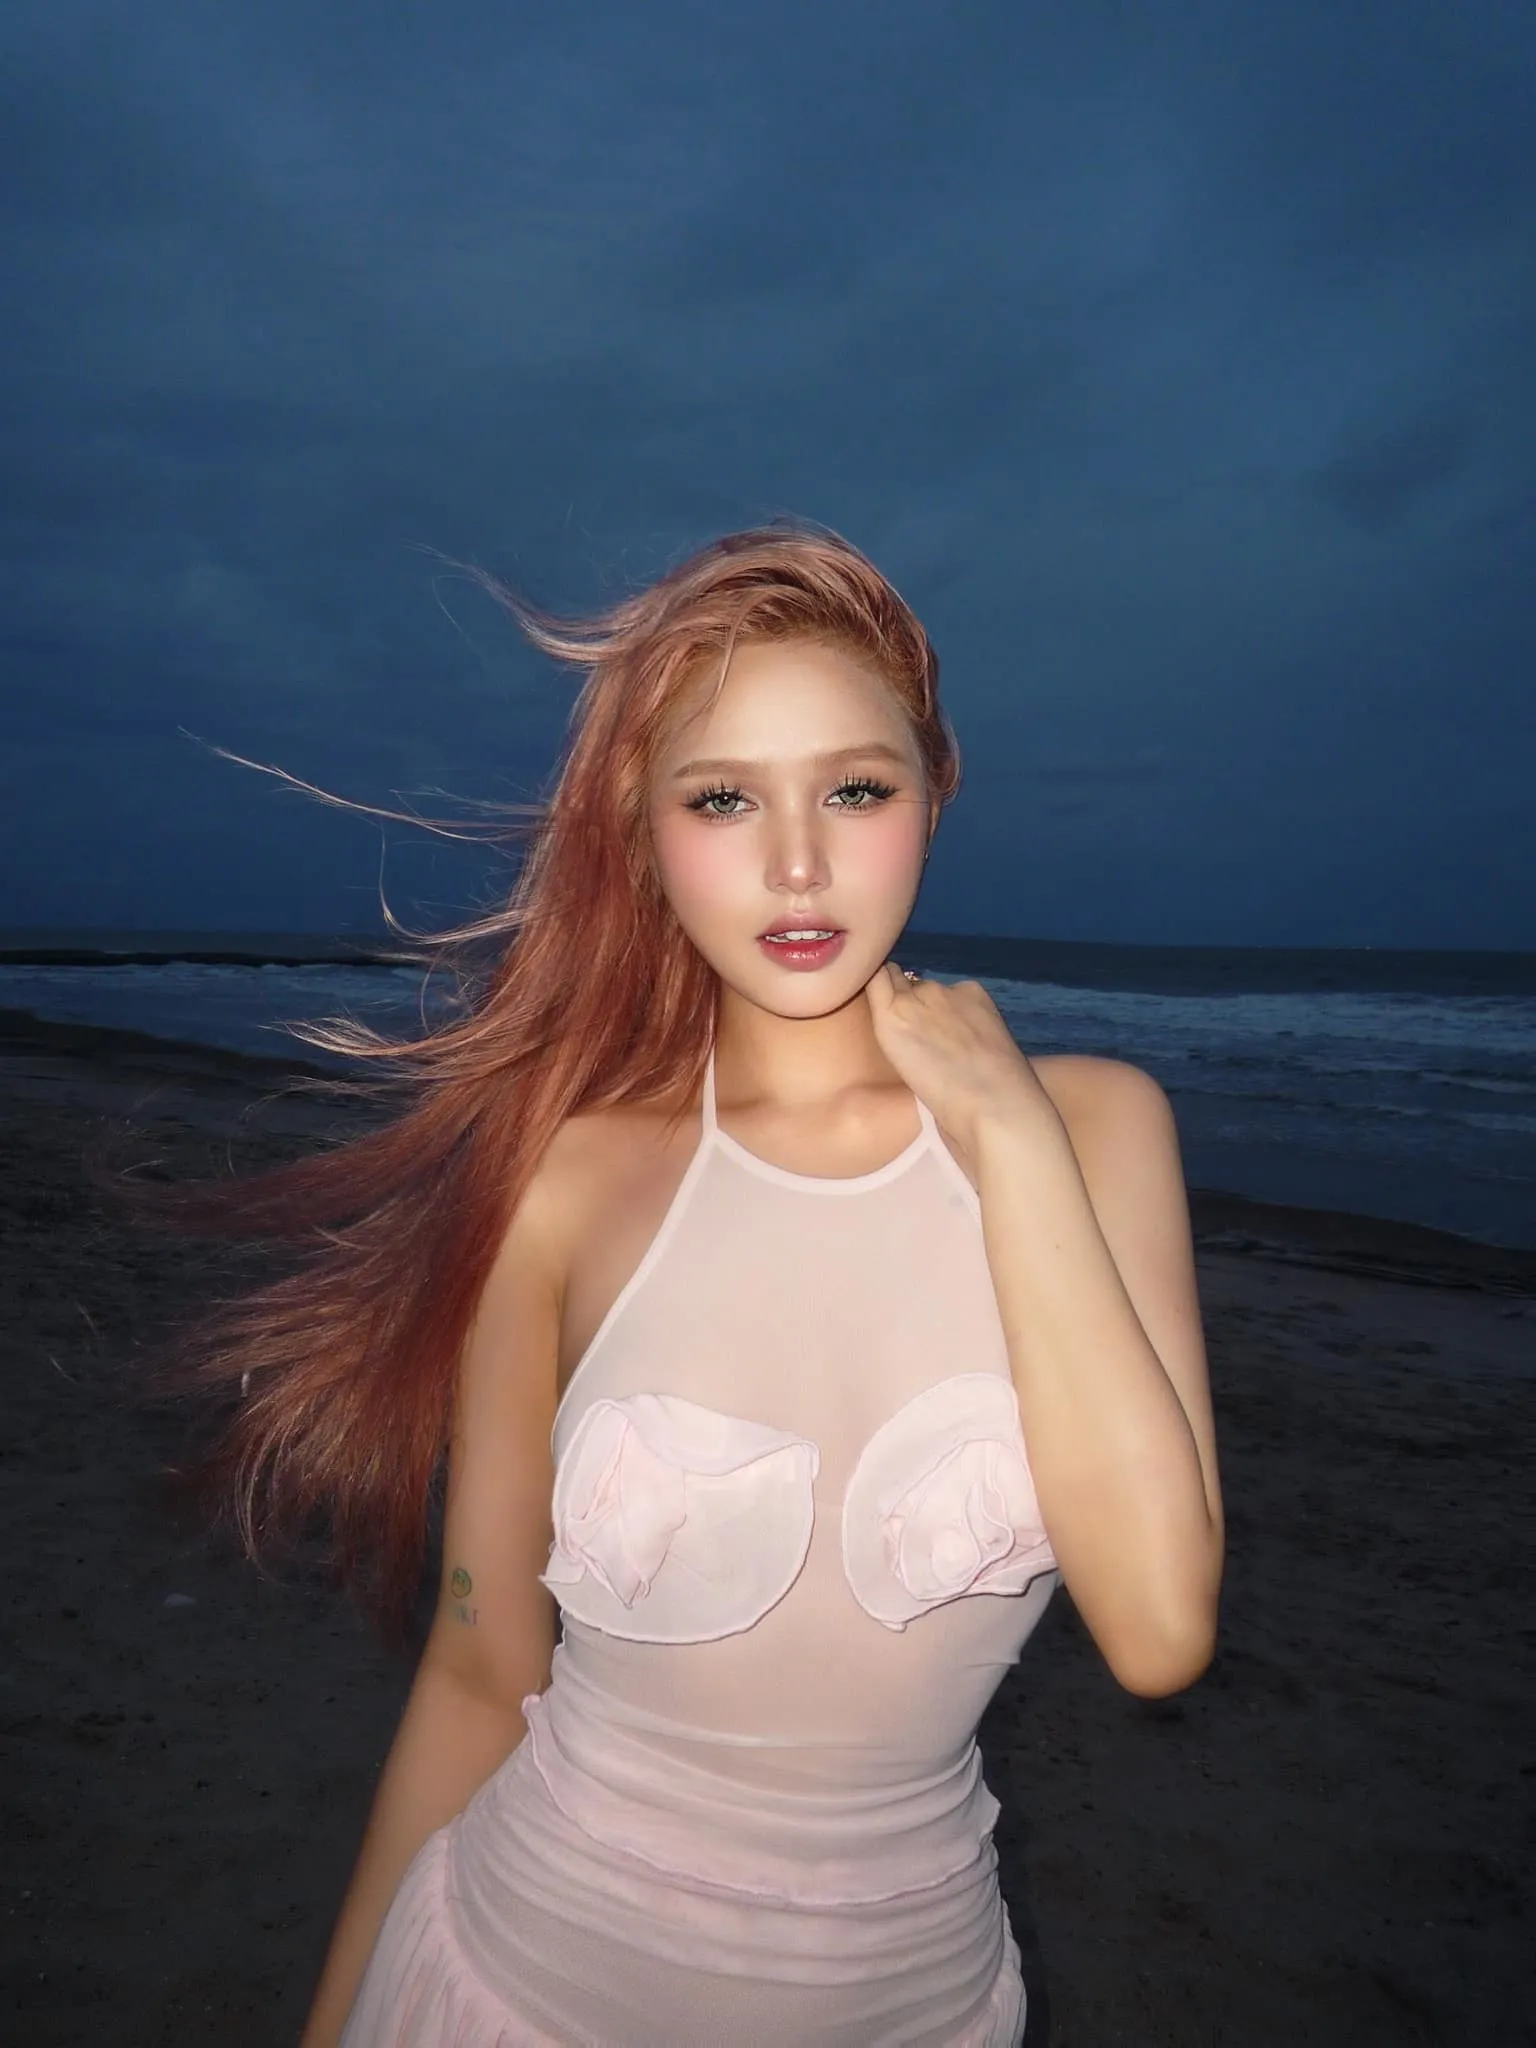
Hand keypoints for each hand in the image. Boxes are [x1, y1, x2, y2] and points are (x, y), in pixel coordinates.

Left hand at [864, 962, 1058, 1153]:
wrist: (992, 1100)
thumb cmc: (1000, 1089)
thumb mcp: (988, 1045)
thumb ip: (964, 1033)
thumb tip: (946, 1043)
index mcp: (971, 993)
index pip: (936, 992)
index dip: (926, 1007)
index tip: (922, 1027)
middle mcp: (941, 989)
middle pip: (912, 986)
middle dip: (905, 1002)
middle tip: (904, 1032)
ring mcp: (916, 1000)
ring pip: (890, 987)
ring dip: (887, 1004)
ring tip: (888, 1032)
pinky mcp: (892, 1015)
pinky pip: (873, 987)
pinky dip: (867, 993)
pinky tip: (863, 1004)